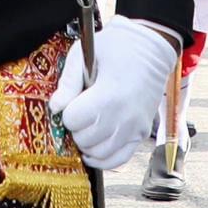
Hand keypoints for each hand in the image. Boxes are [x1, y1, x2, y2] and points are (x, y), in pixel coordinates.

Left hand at [53, 19, 177, 171]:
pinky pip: (119, 159)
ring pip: (99, 154)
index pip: (73, 120)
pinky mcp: (142, 133)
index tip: (73, 101)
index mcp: (108, 96)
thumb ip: (68, 82)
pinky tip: (94, 150)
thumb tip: (55, 107)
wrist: (152, 48)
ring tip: (88, 127)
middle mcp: (123, 117)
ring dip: (87, 144)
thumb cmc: (117, 47)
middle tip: (80, 113)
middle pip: (84, 139)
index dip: (67, 111)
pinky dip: (103, 159)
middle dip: (76, 127)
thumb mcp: (85, 55)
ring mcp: (135, 128)